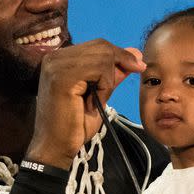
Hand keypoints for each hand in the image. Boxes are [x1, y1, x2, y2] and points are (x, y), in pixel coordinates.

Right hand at [25, 39, 144, 169]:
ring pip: (102, 56)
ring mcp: (56, 65)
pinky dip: (105, 85)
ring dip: (109, 79)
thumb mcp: (99, 94)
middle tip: (122, 82)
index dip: (120, 54)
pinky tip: (94, 102)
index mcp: (59, 59)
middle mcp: (54, 57)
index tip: (138, 66)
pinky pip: (98, 69)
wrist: (57, 148)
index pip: (97, 45)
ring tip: (98, 99)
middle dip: (120, 63)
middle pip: (101, 46)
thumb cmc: (74, 124)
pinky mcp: (62, 77)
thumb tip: (135, 54)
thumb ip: (112, 74)